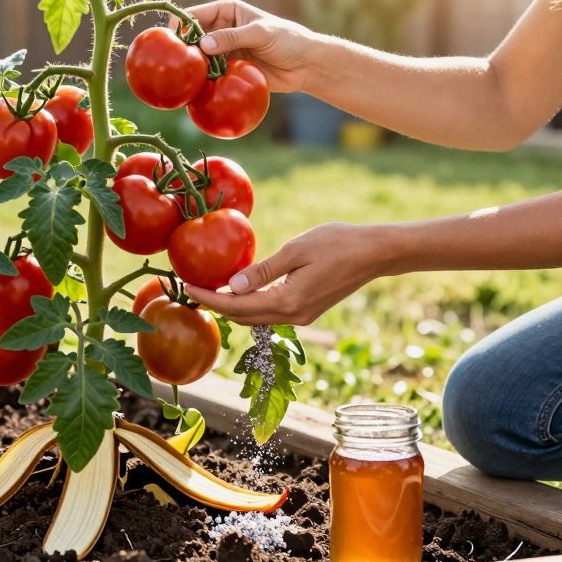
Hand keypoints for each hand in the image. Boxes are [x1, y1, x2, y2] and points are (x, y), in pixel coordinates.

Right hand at [177, 0, 323, 92]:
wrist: (305, 65)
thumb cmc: (287, 40)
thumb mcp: (261, 34)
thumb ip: (233, 37)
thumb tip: (203, 44)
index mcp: (226, 11)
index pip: (195, 15)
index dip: (180, 25)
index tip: (173, 40)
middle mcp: (220, 30)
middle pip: (192, 39)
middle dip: (184, 49)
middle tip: (179, 63)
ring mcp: (223, 52)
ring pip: (199, 59)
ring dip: (193, 67)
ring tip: (185, 78)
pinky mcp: (228, 70)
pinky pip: (209, 75)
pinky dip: (203, 81)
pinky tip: (196, 89)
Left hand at [184, 223, 393, 325]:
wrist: (376, 253)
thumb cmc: (338, 243)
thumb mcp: (296, 250)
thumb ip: (262, 271)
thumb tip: (231, 286)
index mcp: (287, 302)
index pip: (236, 307)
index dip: (208, 298)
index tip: (185, 287)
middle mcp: (293, 316)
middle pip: (243, 317)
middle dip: (215, 305)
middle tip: (191, 288)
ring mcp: (302, 316)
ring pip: (256, 317)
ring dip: (232, 306)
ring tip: (209, 288)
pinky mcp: (307, 310)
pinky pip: (270, 312)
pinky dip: (251, 303)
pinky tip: (239, 289)